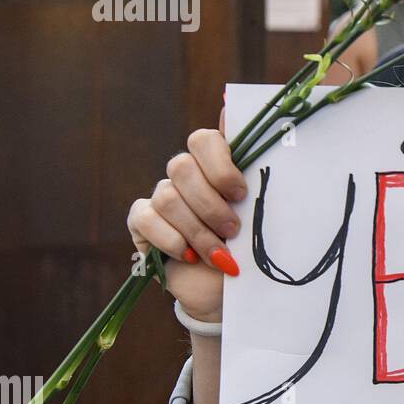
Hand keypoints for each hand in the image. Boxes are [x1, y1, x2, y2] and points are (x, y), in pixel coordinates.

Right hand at [126, 109, 246, 322]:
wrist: (226, 292)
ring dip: (197, 230)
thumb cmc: (248, 250)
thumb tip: (239, 110)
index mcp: (216, 165)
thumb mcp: (261, 216)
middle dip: (211, 204)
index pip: (204, 140)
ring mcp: (161, 196)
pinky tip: (189, 256)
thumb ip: (258, 174)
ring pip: (167, 196)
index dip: (220, 165)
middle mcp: (186, 175)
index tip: (240, 194)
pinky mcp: (142, 222)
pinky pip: (146, 218)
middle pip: (181, 166)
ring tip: (219, 254)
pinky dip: (171, 239)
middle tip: (233, 230)